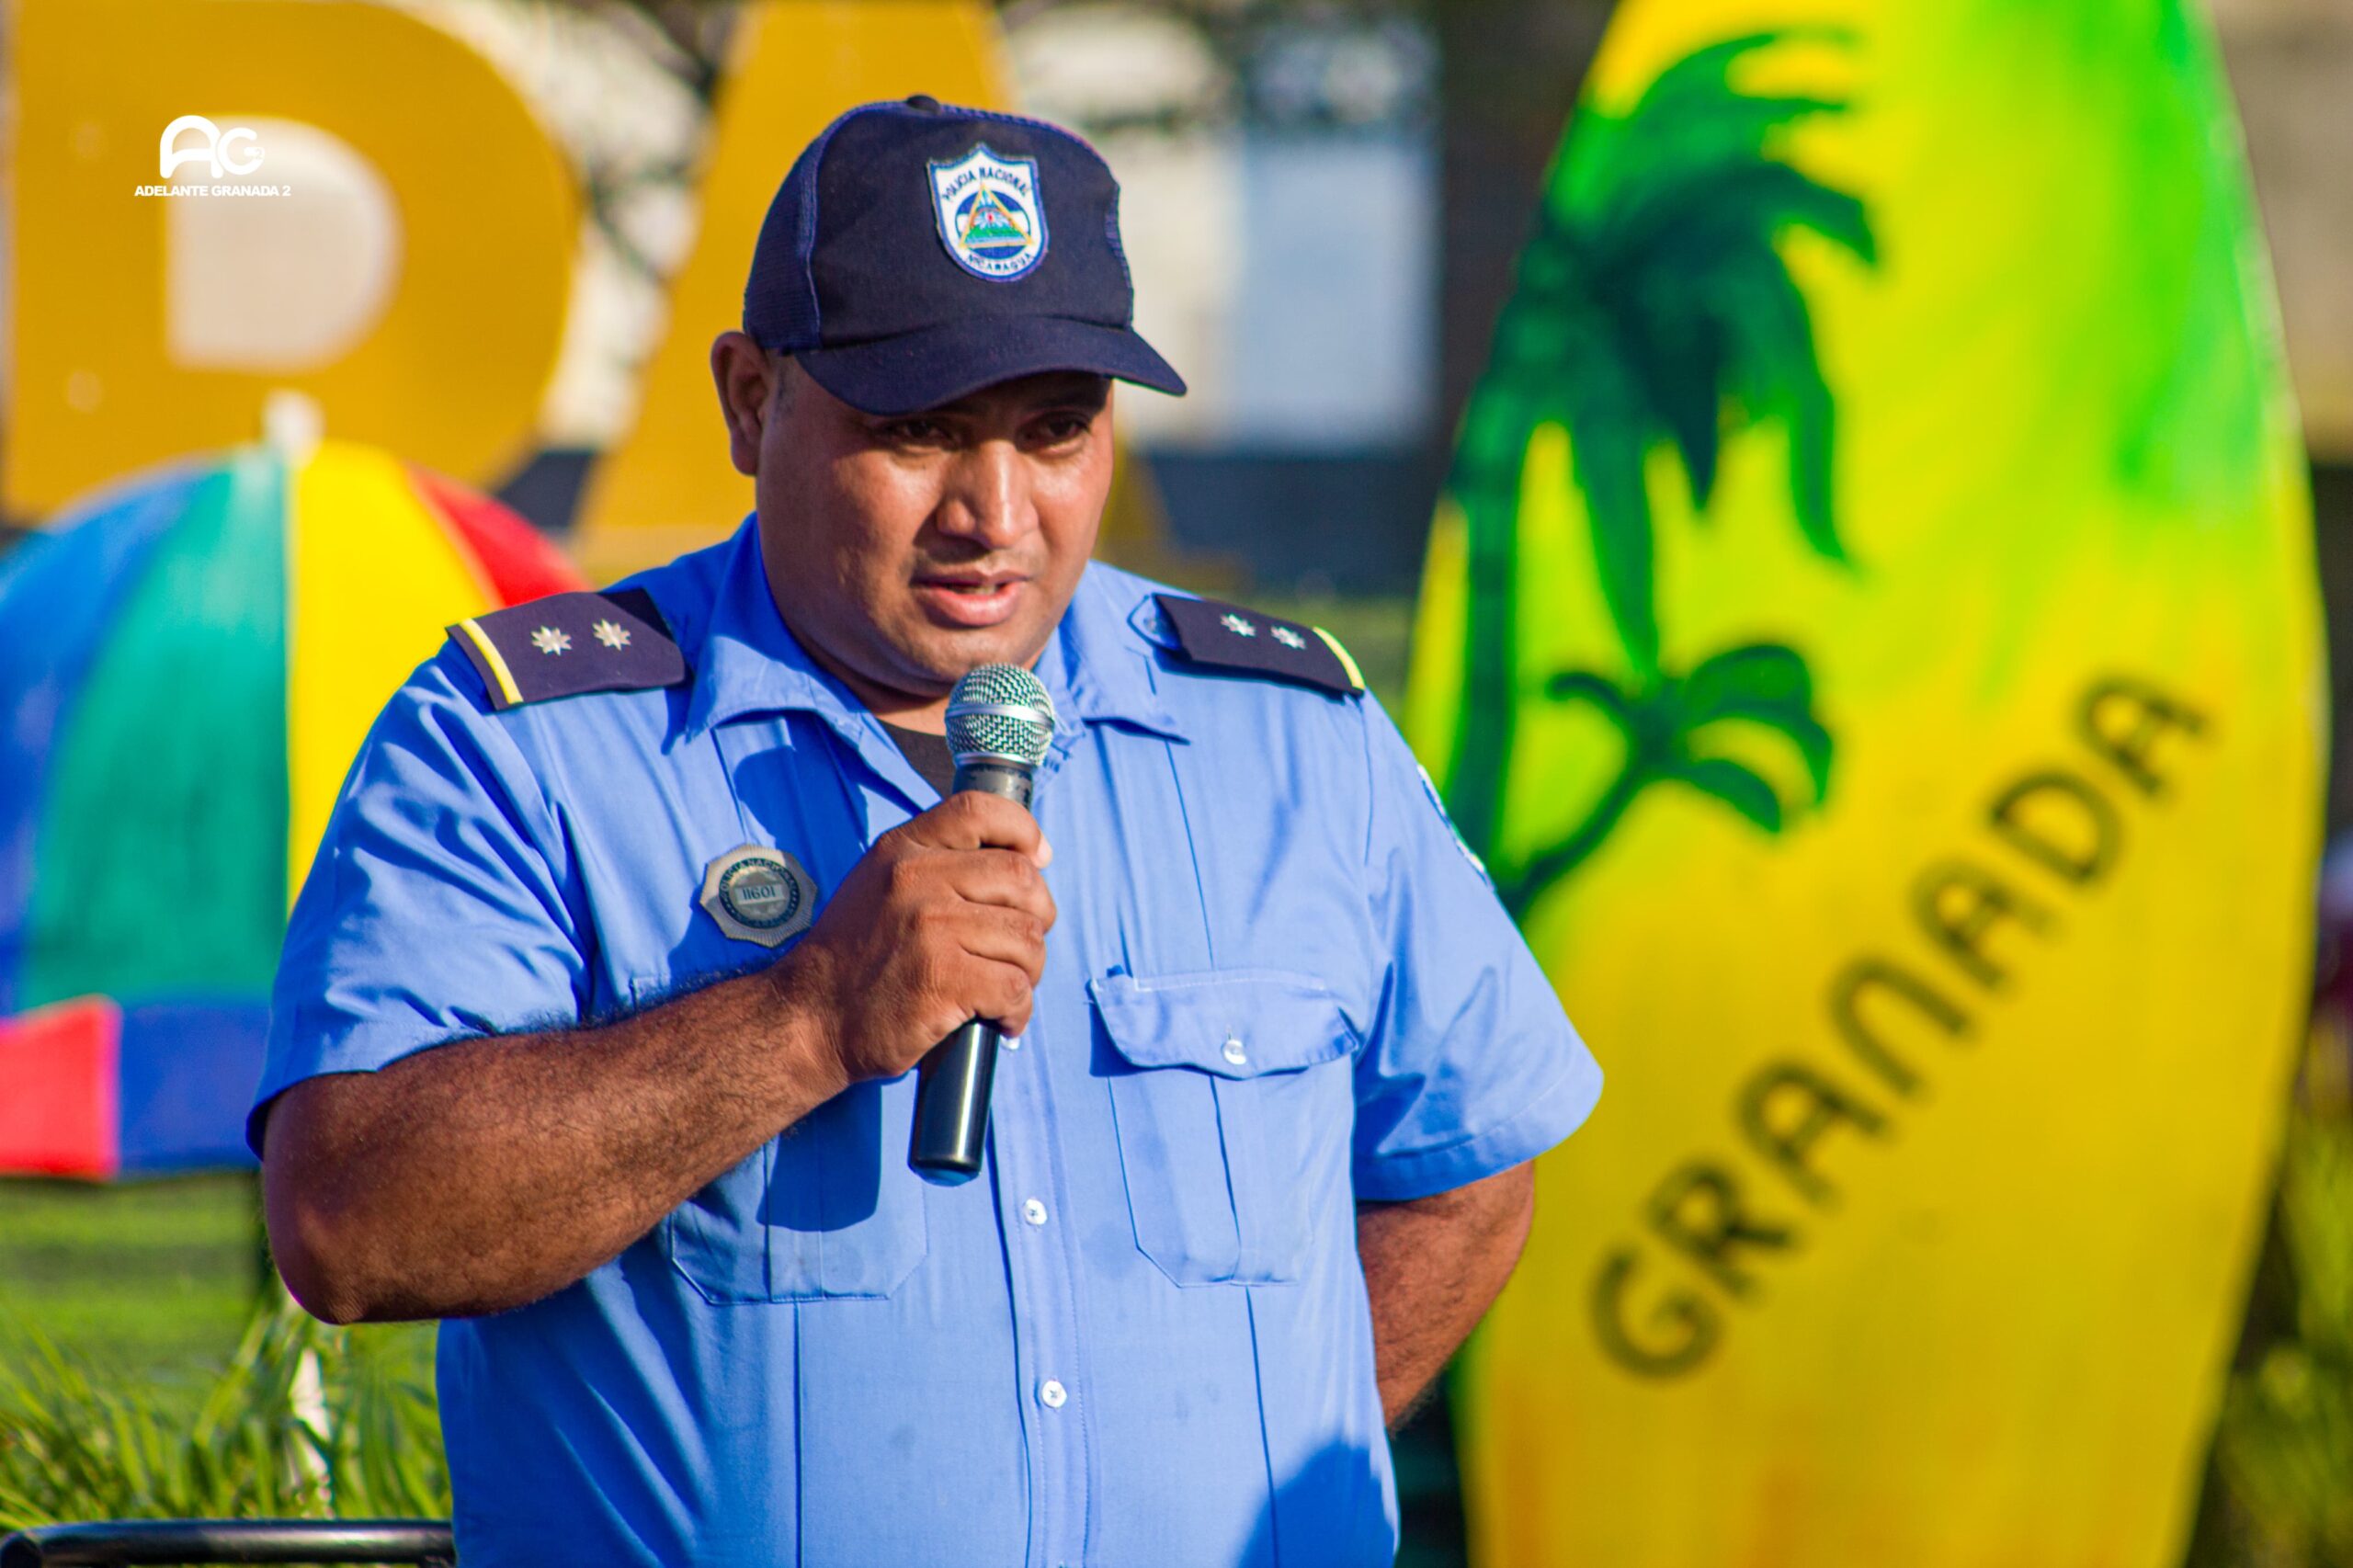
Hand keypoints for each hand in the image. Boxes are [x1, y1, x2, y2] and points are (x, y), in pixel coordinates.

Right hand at [775, 792, 1055, 1088]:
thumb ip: (936, 862)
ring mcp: (931, 929)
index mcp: (903, 850)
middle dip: (1037, 917)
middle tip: (1019, 949)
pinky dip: (1018, 1011)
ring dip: (1029, 971)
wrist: (808, 1020)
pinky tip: (1000, 1020)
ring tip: (1005, 989)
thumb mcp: (879, 884)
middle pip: (1022, 879)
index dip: (1024, 830)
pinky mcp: (943, 980)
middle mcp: (916, 880)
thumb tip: (1025, 857)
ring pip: (1027, 938)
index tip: (1038, 858)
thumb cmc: (853, 959)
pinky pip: (1016, 988)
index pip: (981, 810)